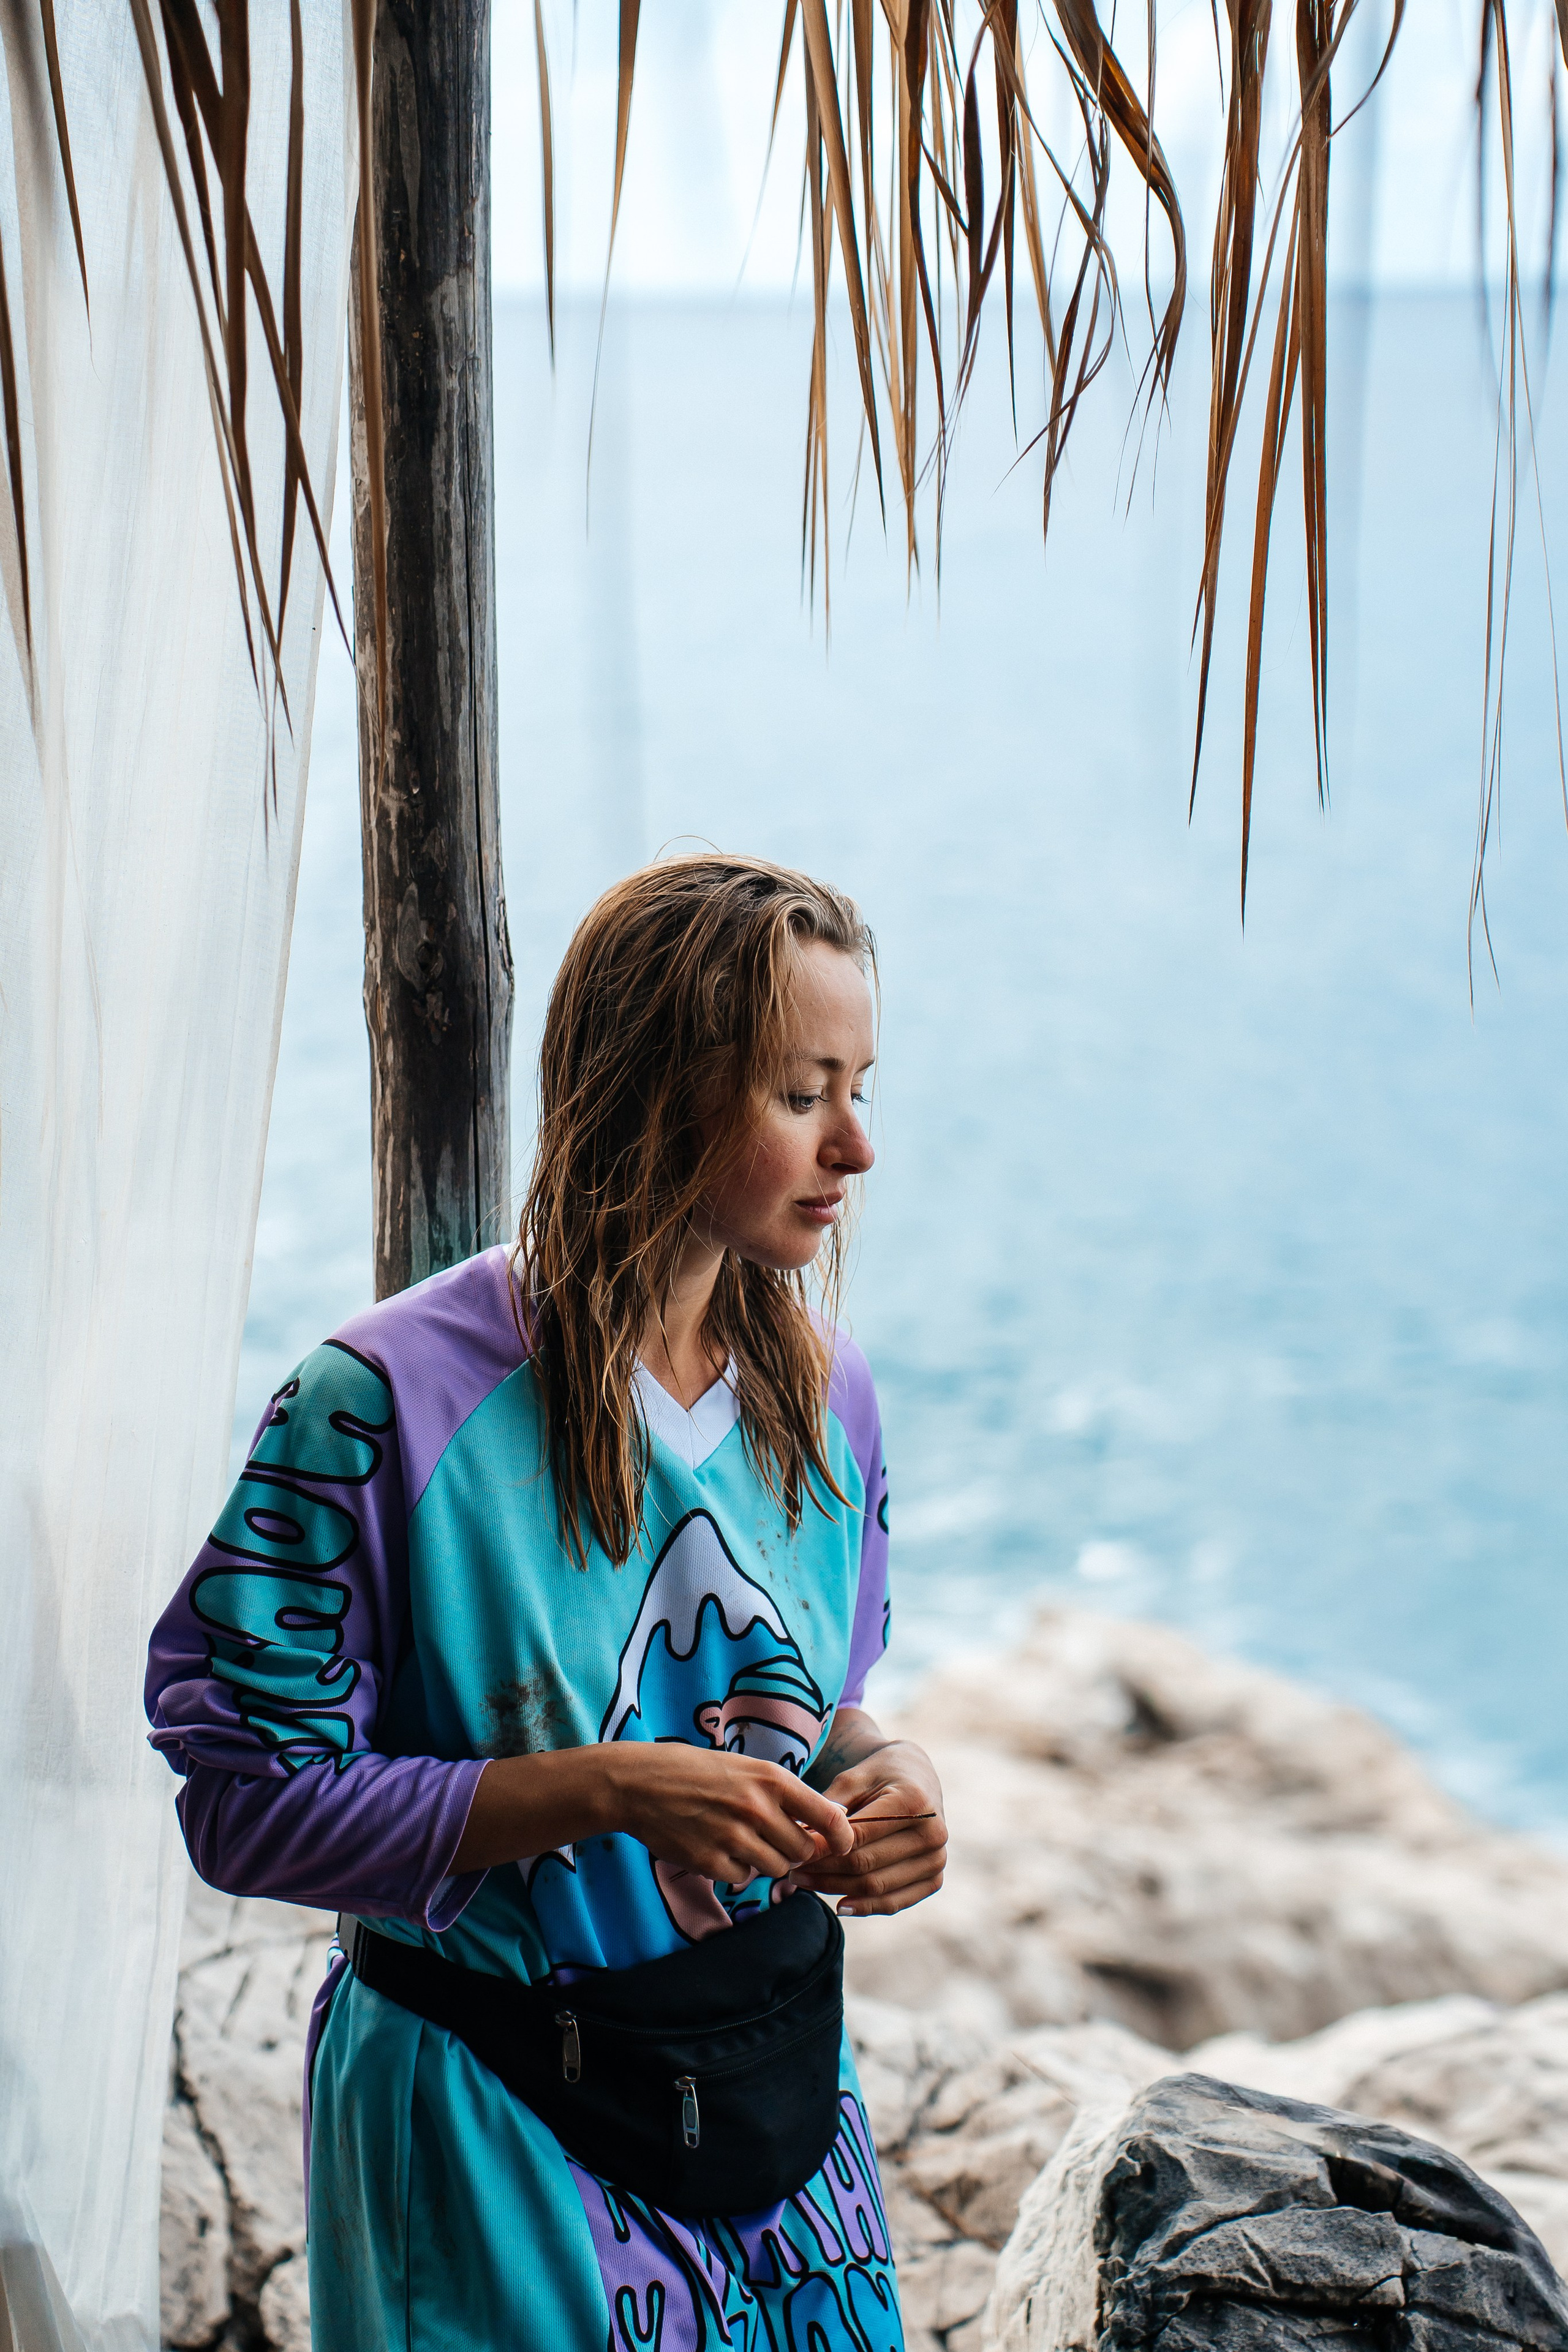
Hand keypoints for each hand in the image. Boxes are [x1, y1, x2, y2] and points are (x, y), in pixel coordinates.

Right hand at [604, 1743, 856, 1885]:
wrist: (639, 1783)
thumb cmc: (696, 1771)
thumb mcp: (746, 1768)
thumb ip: (781, 1795)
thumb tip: (824, 1823)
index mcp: (771, 1779)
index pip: (828, 1817)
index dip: (841, 1837)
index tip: (842, 1846)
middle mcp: (757, 1808)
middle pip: (802, 1849)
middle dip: (795, 1849)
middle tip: (774, 1839)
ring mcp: (733, 1836)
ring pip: (775, 1867)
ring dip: (766, 1860)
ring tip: (743, 1840)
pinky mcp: (710, 1861)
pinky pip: (743, 1878)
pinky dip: (736, 1869)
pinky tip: (717, 1847)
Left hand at [793, 1739, 945, 1916]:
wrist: (917, 1776)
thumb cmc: (878, 1774)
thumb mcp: (853, 1777)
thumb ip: (830, 1806)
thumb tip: (799, 1837)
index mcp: (913, 1802)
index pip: (858, 1836)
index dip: (821, 1849)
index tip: (793, 1852)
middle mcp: (933, 1833)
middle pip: (866, 1865)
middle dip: (824, 1871)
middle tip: (792, 1872)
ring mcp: (937, 1858)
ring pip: (877, 1887)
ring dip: (836, 1890)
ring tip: (806, 1884)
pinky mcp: (935, 1877)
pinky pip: (896, 1901)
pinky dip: (866, 1907)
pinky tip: (839, 1905)